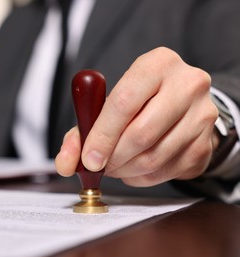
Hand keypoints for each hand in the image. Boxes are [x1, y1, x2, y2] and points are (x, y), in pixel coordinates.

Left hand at [55, 47, 218, 186]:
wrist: (181, 104)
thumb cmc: (139, 101)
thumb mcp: (109, 104)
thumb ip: (81, 131)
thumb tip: (66, 163)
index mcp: (157, 64)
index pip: (124, 102)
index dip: (102, 135)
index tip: (88, 158)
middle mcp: (187, 85)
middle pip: (141, 133)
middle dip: (113, 157)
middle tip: (98, 166)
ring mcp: (202, 115)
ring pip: (154, 157)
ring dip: (125, 170)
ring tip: (113, 166)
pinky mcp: (206, 144)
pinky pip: (166, 172)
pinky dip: (141, 177)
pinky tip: (132, 169)